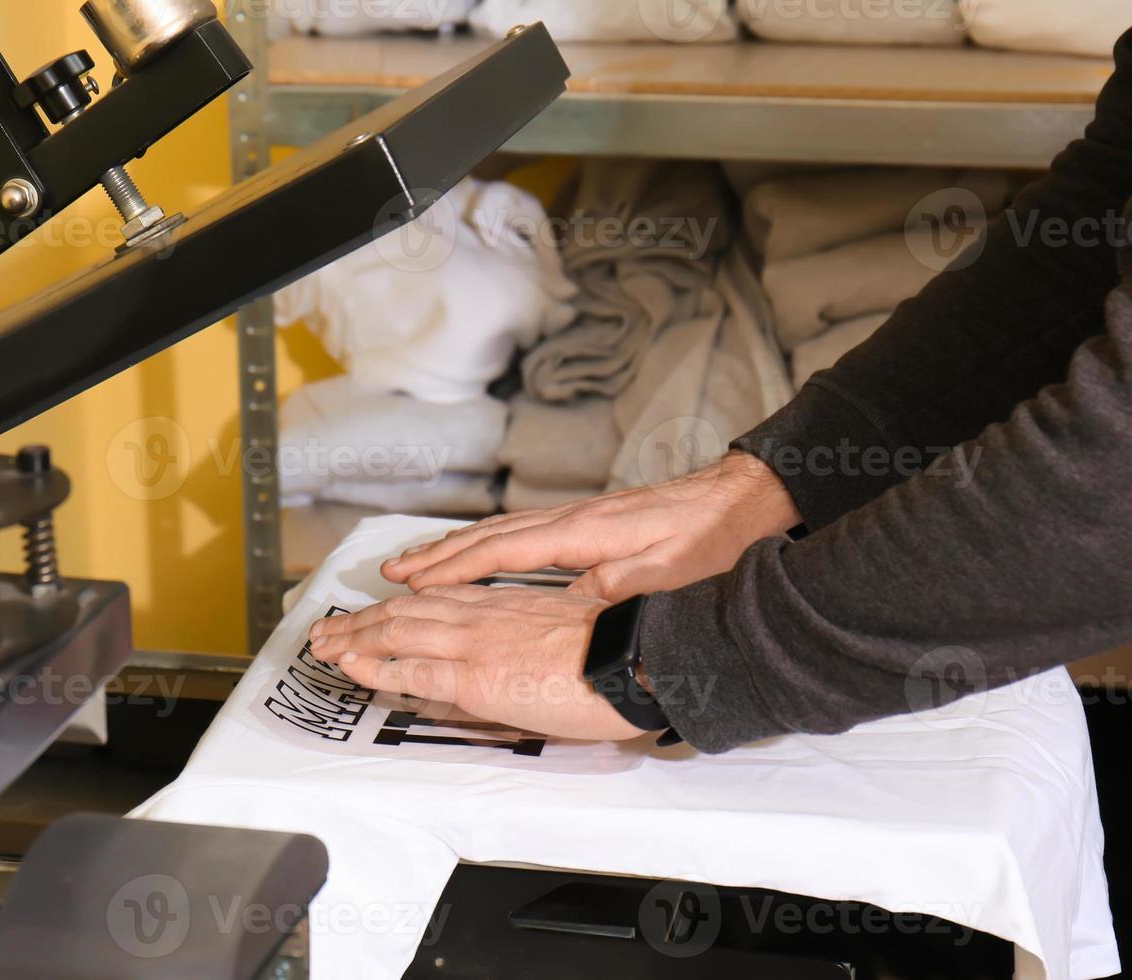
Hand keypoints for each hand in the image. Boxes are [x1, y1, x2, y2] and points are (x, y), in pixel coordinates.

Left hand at [307, 585, 646, 741]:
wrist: (633, 661)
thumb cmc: (612, 656)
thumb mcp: (560, 635)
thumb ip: (525, 638)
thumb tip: (506, 658)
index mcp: (503, 605)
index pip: (433, 600)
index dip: (394, 606)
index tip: (368, 614)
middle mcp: (482, 616)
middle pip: (404, 611)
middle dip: (359, 621)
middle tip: (325, 631)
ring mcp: (475, 643)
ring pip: (397, 632)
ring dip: (353, 638)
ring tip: (321, 646)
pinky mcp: (476, 677)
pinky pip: (412, 669)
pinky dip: (375, 666)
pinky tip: (350, 666)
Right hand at [382, 452, 802, 601]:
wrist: (742, 498)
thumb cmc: (713, 540)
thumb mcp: (674, 573)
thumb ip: (623, 587)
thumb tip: (573, 601)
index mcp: (586, 532)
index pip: (506, 551)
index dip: (456, 568)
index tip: (413, 583)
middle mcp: (573, 520)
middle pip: (490, 536)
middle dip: (439, 555)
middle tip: (390, 572)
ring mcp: (578, 519)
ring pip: (502, 532)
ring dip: (455, 548)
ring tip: (415, 563)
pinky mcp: (589, 525)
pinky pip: (520, 535)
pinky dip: (485, 545)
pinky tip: (476, 555)